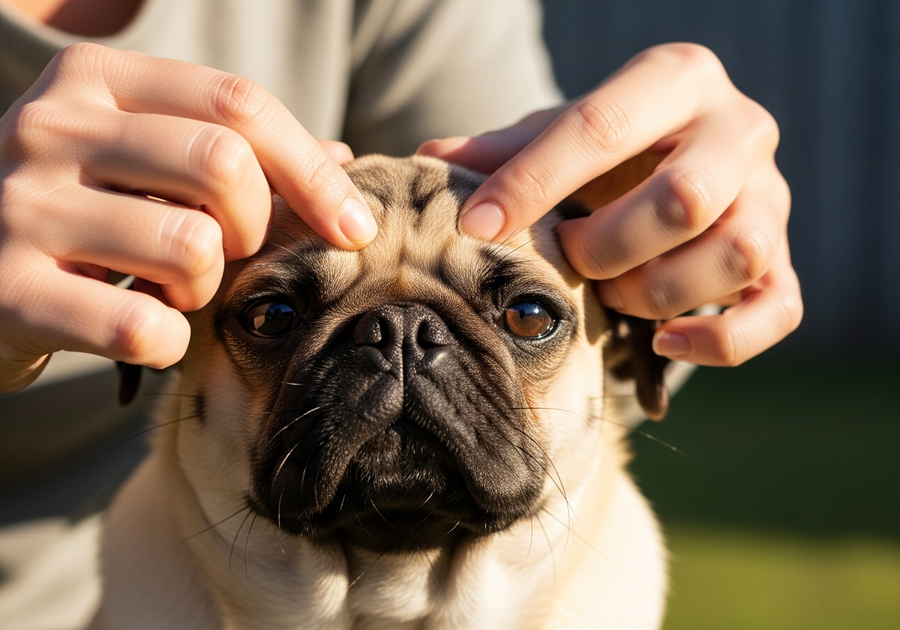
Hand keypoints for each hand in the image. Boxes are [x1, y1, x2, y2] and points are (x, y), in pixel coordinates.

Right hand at [0, 43, 375, 391]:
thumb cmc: (80, 210)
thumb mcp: (144, 160)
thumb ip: (234, 150)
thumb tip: (339, 158)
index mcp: (97, 80)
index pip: (240, 105)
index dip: (314, 172)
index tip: (355, 228)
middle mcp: (51, 127)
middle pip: (223, 166)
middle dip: (254, 228)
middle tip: (227, 253)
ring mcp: (20, 207)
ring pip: (190, 246)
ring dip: (204, 287)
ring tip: (169, 290)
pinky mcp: (5, 290)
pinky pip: (138, 326)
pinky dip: (166, 343)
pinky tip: (144, 333)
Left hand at [419, 43, 801, 366]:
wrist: (680, 164)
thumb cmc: (609, 151)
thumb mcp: (559, 134)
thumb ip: (505, 149)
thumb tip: (429, 162)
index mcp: (676, 80)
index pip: (603, 125)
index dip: (535, 181)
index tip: (482, 226)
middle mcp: (738, 131)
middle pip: (685, 197)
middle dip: (609, 245)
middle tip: (570, 260)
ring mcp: (771, 199)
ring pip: (736, 256)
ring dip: (657, 291)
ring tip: (613, 295)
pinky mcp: (783, 261)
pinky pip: (778, 311)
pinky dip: (719, 341)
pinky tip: (664, 343)